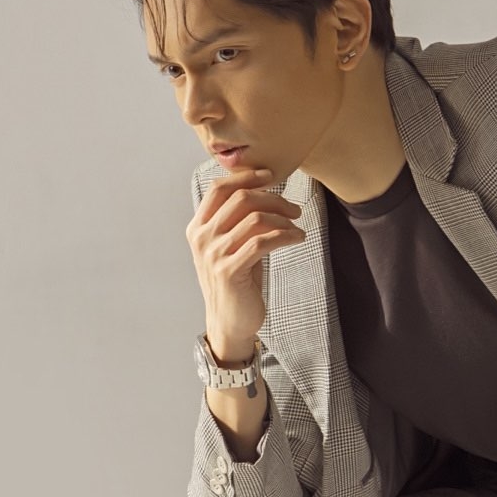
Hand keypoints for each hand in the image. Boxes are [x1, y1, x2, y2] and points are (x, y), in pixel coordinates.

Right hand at [186, 168, 305, 359]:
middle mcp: (202, 238)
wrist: (229, 321)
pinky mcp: (230, 271)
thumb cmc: (236, 280)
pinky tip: (298, 238)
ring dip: (284, 220)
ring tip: (297, 227)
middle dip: (273, 199)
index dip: (246, 177)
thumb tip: (264, 190)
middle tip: (293, 209)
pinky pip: (263, 242)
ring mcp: (214, 255)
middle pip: (241, 199)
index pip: (219, 189)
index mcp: (198, 228)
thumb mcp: (231, 245)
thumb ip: (238, 220)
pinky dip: (285, 236)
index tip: (270, 176)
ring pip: (255, 219)